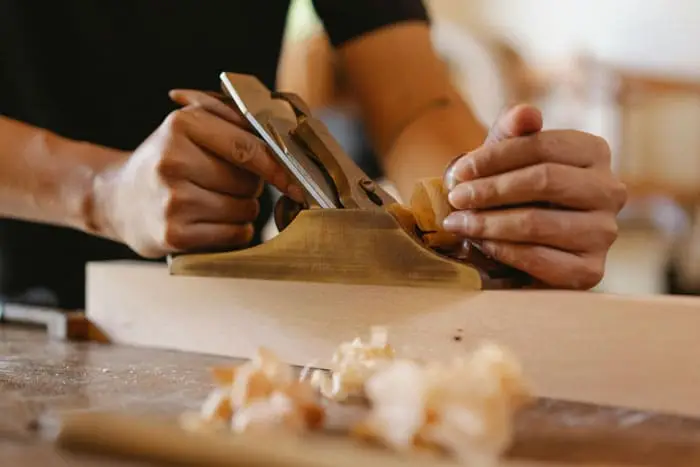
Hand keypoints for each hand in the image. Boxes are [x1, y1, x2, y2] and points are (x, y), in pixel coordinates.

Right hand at [93, 90, 302, 257]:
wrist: (116, 198)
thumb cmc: (165, 160)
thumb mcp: (188, 126)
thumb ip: (232, 118)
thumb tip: (283, 129)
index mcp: (181, 125)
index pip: (248, 148)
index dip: (279, 166)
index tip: (297, 179)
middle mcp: (174, 161)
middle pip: (249, 182)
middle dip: (250, 186)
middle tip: (225, 183)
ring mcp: (173, 200)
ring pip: (245, 210)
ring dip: (241, 209)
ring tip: (213, 201)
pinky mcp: (174, 234)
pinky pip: (234, 234)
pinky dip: (233, 231)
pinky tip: (210, 221)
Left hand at [441, 104, 626, 289]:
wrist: (517, 241)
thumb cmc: (512, 191)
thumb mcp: (506, 156)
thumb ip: (512, 130)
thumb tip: (525, 113)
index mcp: (594, 152)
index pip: (543, 145)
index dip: (496, 157)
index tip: (459, 170)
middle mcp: (609, 190)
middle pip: (544, 180)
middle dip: (490, 190)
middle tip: (455, 198)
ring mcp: (604, 232)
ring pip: (538, 222)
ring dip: (488, 223)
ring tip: (458, 223)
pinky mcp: (591, 271)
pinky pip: (540, 259)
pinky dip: (503, 250)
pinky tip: (482, 244)